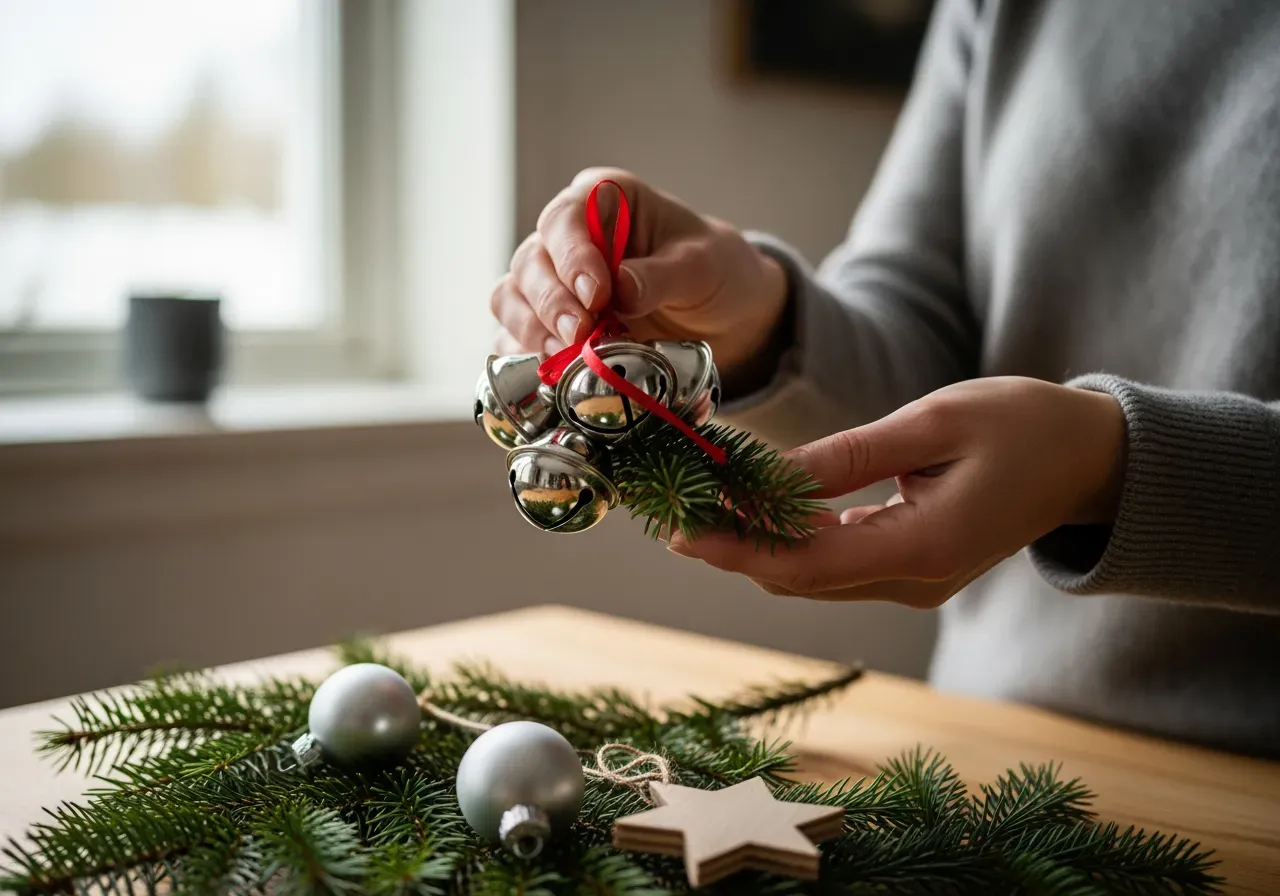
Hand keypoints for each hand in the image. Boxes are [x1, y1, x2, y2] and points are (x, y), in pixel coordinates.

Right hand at [491, 168, 787, 376]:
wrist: (725, 316)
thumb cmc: (714, 272)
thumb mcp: (703, 266)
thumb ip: (663, 275)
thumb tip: (620, 289)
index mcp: (603, 201)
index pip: (566, 219)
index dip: (571, 256)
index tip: (595, 294)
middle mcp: (568, 238)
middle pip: (531, 261)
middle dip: (551, 302)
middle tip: (580, 334)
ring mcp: (553, 283)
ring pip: (511, 297)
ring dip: (531, 329)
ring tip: (564, 356)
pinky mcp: (549, 325)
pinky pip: (515, 337)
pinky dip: (525, 355)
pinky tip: (549, 371)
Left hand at [668, 377, 1126, 607]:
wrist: (1090, 460)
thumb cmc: (1025, 426)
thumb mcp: (935, 423)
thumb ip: (852, 454)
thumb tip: (774, 474)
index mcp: (923, 546)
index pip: (807, 563)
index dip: (738, 550)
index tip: (681, 534)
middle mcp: (912, 579)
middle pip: (799, 577)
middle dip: (732, 549)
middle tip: (672, 513)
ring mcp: (912, 580)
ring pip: (812, 575)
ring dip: (755, 546)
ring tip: (698, 507)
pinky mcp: (911, 566)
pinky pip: (836, 562)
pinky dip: (791, 539)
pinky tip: (754, 507)